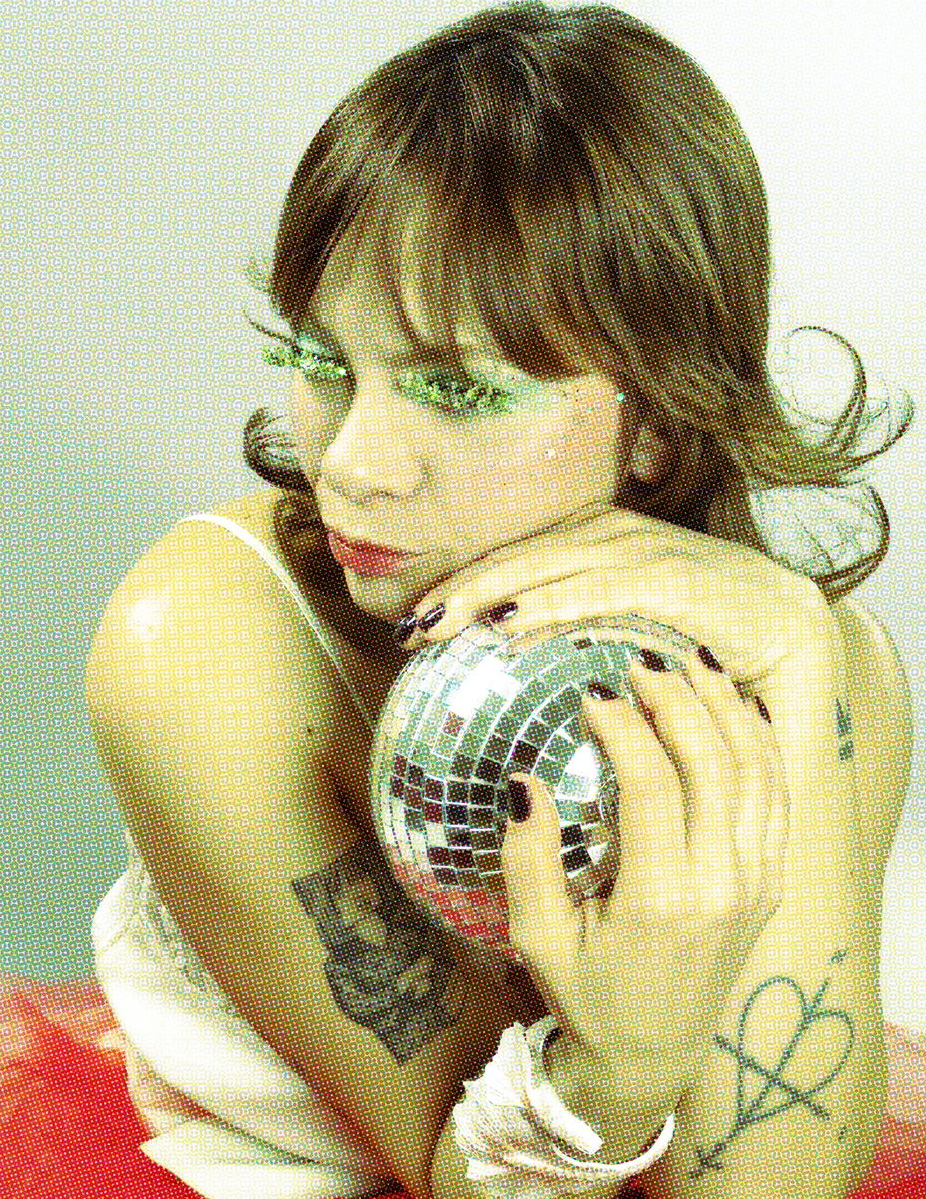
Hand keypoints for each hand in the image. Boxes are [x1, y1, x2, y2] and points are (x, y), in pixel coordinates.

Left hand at [400, 505, 831, 689]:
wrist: (791, 631)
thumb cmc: (699, 636)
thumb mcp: (620, 629)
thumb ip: (570, 629)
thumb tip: (501, 663)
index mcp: (592, 541)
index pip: (511, 560)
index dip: (458, 587)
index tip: (409, 623)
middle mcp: (611, 535)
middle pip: (515, 559)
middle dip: (457, 593)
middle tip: (407, 630)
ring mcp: (642, 552)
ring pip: (545, 568)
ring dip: (485, 595)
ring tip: (436, 626)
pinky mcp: (672, 580)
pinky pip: (596, 591)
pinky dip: (550, 605)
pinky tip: (507, 626)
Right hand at [500, 641, 789, 1096]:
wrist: (652, 1055)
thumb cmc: (587, 995)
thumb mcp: (536, 936)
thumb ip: (528, 859)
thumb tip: (523, 780)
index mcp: (661, 901)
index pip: (654, 786)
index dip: (625, 728)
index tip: (592, 693)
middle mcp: (722, 886)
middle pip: (714, 764)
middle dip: (678, 700)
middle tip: (638, 663)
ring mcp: (756, 883)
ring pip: (756, 772)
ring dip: (724, 709)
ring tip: (688, 665)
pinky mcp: (769, 881)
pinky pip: (776, 797)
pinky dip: (760, 744)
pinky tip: (733, 708)